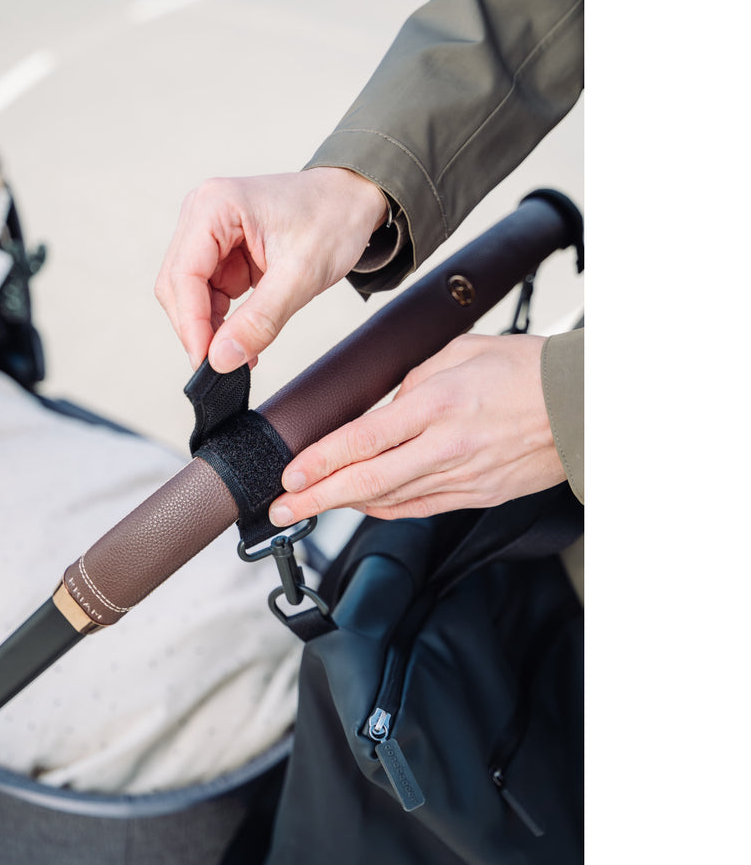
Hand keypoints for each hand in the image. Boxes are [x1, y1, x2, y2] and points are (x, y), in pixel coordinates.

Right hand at [155, 168, 386, 371]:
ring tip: (240, 354)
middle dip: (197, 328)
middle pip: (178, 285)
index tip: (206, 362)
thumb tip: (222, 359)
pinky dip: (221, 321)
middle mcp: (203, 214)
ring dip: (209, 328)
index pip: (184, 275)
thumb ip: (259, 320)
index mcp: (215, 206)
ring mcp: (209, 233)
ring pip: (189, 294)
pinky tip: (242, 340)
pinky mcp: (221, 252)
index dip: (191, 324)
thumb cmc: (333, 219)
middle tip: (223, 365)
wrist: (353, 201)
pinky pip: (208, 294)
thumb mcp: (301, 275)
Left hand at [268, 333, 566, 523]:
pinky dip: (383, 510)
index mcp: (437, 405)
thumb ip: (413, 383)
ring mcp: (461, 478)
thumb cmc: (527, 372)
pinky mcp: (475, 496)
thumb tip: (384, 408)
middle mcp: (445, 448)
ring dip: (344, 507)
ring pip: (389, 501)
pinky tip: (361, 508)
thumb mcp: (459, 354)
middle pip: (366, 482)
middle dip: (315, 499)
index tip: (290, 473)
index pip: (362, 440)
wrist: (582, 406)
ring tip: (311, 508)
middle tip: (282, 508)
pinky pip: (418, 509)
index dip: (319, 462)